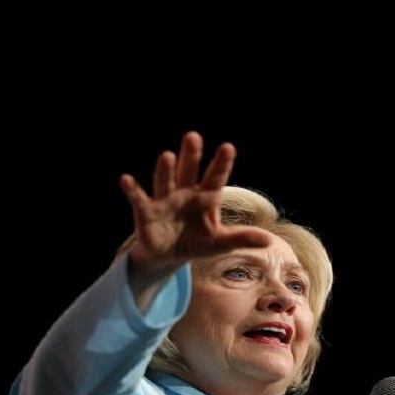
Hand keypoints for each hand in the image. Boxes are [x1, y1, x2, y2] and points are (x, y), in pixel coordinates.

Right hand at [121, 131, 270, 293]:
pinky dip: (132, 190)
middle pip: (188, 172)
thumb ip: (241, 238)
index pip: (215, 178)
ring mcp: (164, 202)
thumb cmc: (196, 243)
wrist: (168, 257)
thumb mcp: (219, 243)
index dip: (221, 164)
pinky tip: (126, 179)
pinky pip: (138, 199)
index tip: (228, 147)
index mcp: (204, 198)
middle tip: (193, 136)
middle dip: (190, 156)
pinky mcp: (146, 213)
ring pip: (165, 182)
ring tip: (167, 155)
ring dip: (165, 171)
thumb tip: (269, 240)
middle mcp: (184, 194)